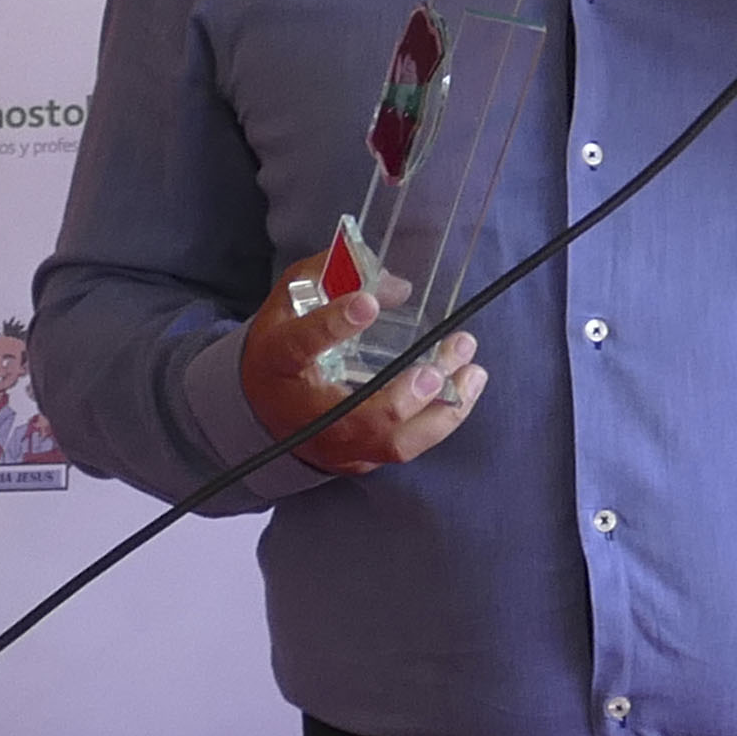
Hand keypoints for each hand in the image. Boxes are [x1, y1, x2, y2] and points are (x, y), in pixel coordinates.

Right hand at [233, 249, 481, 473]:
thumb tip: (399, 286)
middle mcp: (305, 412)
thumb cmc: (286, 341)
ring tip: (472, 372)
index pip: (300, 345)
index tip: (367, 304)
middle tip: (438, 367)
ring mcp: (333, 443)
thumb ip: (338, 277)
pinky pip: (405, 447)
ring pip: (390, 443)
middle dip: (401, 395)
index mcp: (278, 361)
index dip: (332, 326)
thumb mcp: (295, 297)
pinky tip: (466, 389)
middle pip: (355, 417)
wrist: (265, 404)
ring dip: (439, 411)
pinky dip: (441, 421)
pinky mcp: (359, 458)